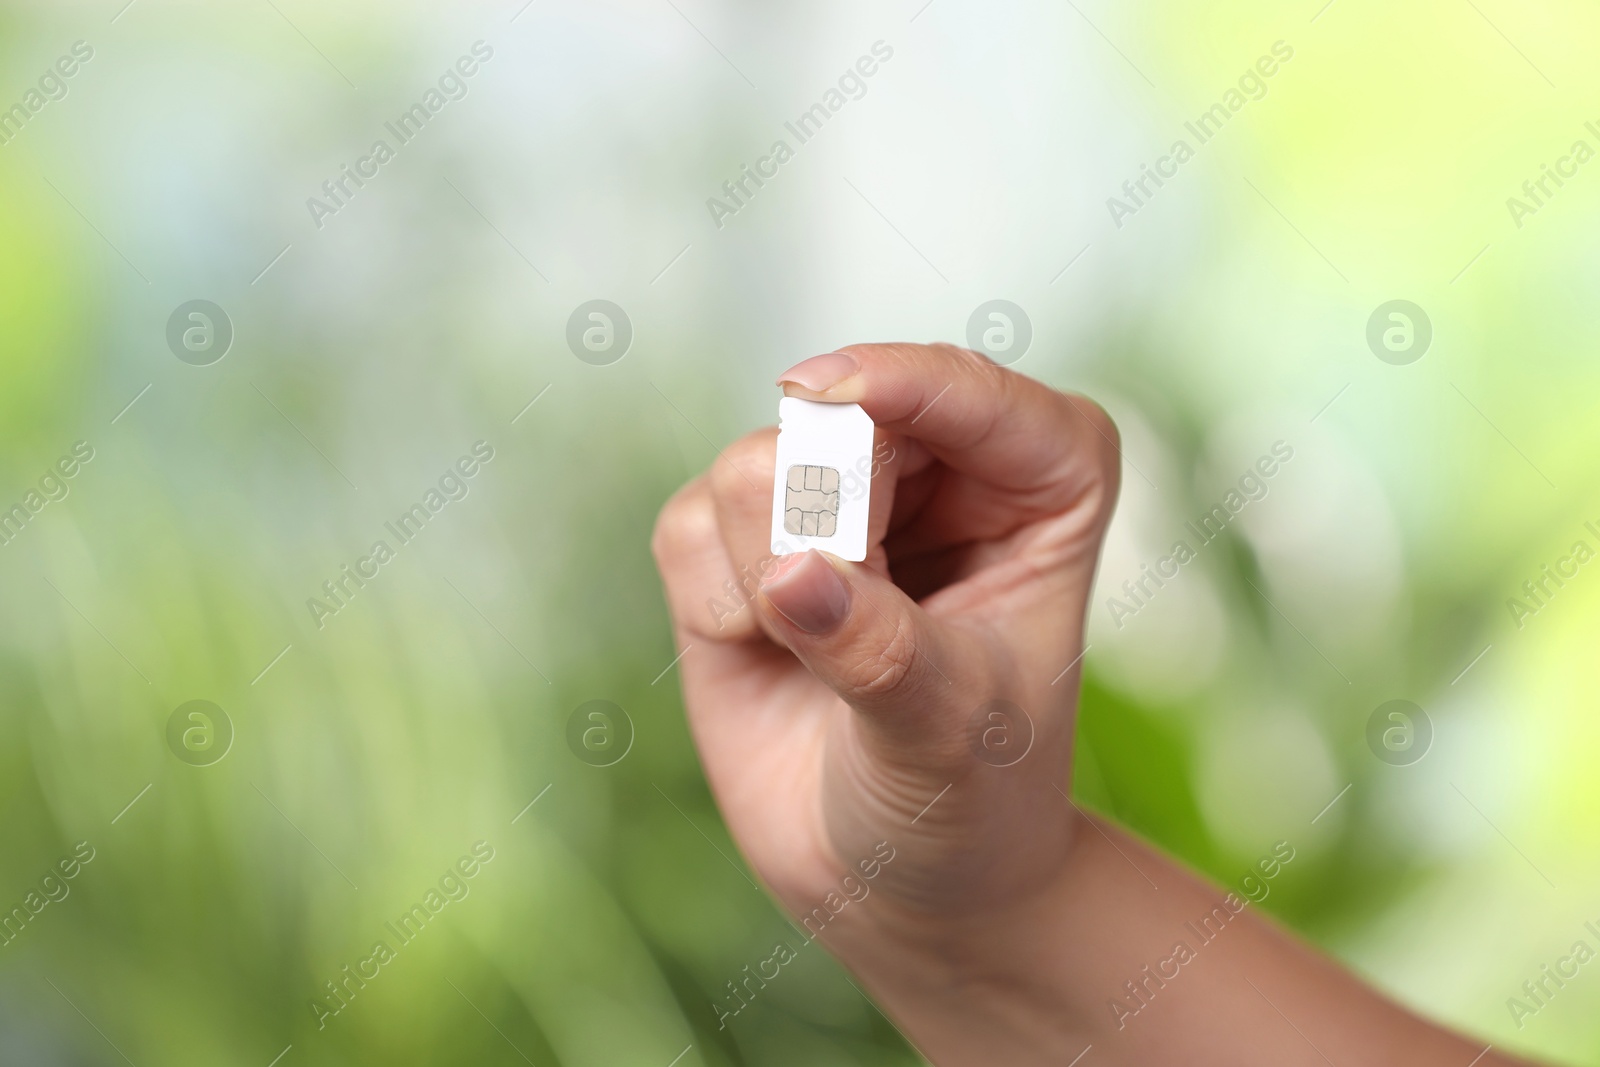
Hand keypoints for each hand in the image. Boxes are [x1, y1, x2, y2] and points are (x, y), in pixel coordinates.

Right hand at [651, 341, 1118, 943]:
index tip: (818, 395)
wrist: (898, 879)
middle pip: (841, 416)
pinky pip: (689, 521)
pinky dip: (713, 604)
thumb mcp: (952, 732)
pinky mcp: (745, 535)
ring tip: (822, 659)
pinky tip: (768, 656)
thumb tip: (789, 574)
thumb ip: (879, 649)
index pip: (971, 391)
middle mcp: (935, 464)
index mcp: (1041, 477)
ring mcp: (834, 494)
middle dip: (818, 520)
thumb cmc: (970, 797)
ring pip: (752, 465)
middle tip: (839, 630)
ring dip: (762, 576)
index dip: (899, 382)